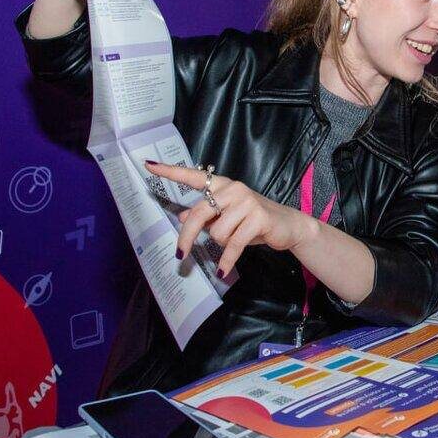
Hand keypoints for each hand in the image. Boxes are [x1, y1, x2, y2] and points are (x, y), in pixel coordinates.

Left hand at [145, 161, 309, 276]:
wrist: (288, 225)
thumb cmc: (254, 221)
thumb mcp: (227, 217)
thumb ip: (205, 215)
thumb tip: (182, 216)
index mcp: (223, 186)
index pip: (194, 176)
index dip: (171, 172)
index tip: (149, 165)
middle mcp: (233, 189)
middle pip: (199, 213)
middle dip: (187, 236)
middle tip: (180, 255)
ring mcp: (247, 202)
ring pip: (216, 232)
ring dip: (221, 244)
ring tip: (234, 243)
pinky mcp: (257, 218)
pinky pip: (233, 244)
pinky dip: (226, 260)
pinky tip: (223, 271)